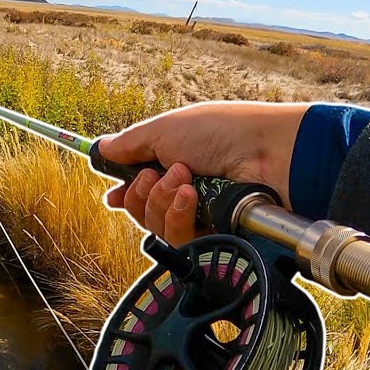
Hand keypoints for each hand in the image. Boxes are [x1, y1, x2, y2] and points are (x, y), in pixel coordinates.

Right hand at [98, 102, 308, 246]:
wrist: (268, 153)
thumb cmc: (222, 132)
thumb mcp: (166, 129)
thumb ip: (129, 143)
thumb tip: (101, 148)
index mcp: (173, 165)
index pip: (140, 189)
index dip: (124, 194)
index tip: (113, 196)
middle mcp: (184, 193)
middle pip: (140, 211)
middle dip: (141, 192)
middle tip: (159, 173)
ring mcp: (199, 217)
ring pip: (154, 227)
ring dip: (161, 201)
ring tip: (184, 180)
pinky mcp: (212, 236)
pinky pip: (177, 239)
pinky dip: (178, 216)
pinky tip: (191, 197)